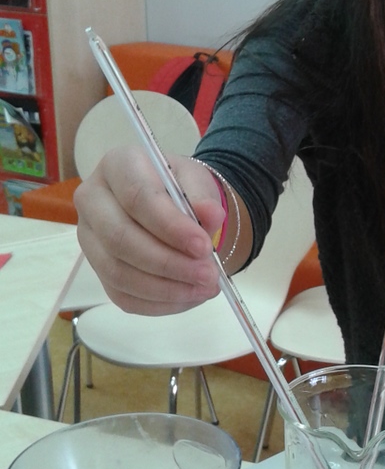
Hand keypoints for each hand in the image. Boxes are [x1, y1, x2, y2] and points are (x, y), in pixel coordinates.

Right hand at [74, 147, 224, 314]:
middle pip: (120, 239)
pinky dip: (158, 303)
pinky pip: (121, 295)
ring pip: (117, 272)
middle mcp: (92, 200)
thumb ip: (204, 197)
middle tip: (208, 275)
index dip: (170, 226)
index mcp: (117, 166)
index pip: (137, 198)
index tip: (203, 246)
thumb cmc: (180, 188)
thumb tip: (212, 216)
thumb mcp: (197, 182)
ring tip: (204, 288)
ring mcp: (89, 238)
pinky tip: (187, 297)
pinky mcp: (96, 269)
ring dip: (165, 288)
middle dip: (168, 262)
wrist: (170, 205)